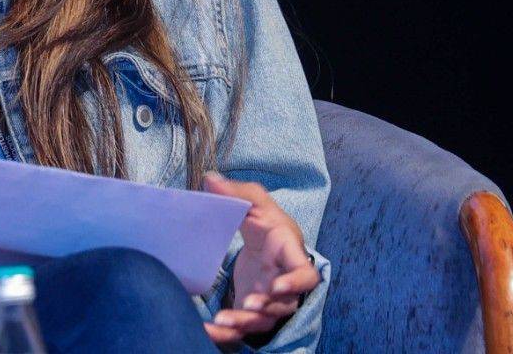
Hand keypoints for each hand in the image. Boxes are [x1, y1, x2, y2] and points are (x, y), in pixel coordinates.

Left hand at [201, 171, 319, 345]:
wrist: (267, 244)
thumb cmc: (267, 223)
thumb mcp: (255, 203)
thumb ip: (237, 192)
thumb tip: (210, 178)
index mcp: (291, 255)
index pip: (305, 274)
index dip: (295, 282)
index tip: (277, 285)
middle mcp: (285, 284)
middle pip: (283, 304)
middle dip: (267, 307)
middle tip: (248, 304)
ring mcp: (269, 301)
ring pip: (263, 320)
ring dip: (244, 323)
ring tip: (221, 321)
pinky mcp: (252, 312)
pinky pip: (243, 328)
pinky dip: (226, 333)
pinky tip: (206, 330)